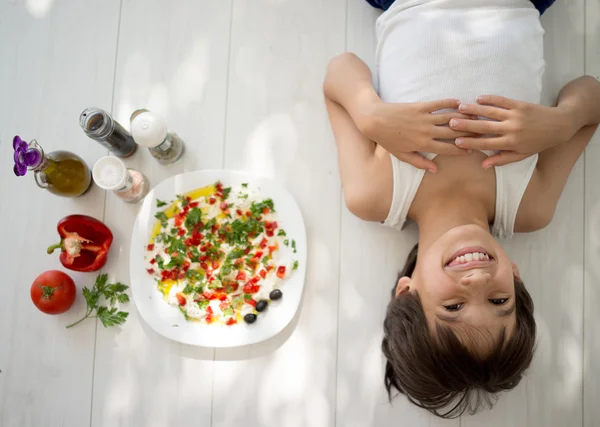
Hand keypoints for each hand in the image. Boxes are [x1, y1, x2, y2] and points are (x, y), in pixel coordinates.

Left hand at [359, 99, 472, 172]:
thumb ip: (420, 162)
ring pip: (450, 118)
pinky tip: (460, 103)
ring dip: (464, 118)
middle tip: (482, 133)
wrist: (375, 120)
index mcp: (423, 145)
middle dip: (469, 133)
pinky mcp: (421, 106)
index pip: (448, 149)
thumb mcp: (402, 155)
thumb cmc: (388, 140)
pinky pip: (439, 104)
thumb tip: (435, 170)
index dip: (462, 150)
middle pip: (454, 133)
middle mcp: (427, 132)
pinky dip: (450, 103)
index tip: (473, 150)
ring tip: (476, 118)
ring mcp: (425, 118)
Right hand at [450, 96, 576, 167]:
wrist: (559, 125)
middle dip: (467, 125)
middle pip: (485, 127)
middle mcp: (512, 129)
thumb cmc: (539, 143)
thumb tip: (483, 165)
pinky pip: (502, 101)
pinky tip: (478, 98)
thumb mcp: (522, 155)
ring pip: (491, 112)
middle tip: (451, 123)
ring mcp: (515, 115)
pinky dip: (490, 99)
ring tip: (460, 108)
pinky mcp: (520, 104)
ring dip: (474, 110)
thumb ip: (502, 159)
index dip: (470, 143)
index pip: (486, 144)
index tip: (456, 142)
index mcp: (511, 143)